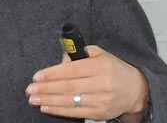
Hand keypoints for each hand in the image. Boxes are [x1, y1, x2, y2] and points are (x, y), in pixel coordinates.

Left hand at [25, 46, 148, 121]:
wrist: (135, 89)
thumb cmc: (113, 68)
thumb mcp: (99, 54)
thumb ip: (78, 55)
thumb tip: (59, 62)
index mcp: (100, 66)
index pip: (72, 70)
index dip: (52, 74)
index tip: (37, 76)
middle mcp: (101, 83)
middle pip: (68, 87)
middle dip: (46, 88)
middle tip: (30, 89)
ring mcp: (100, 100)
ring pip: (70, 101)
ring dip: (49, 100)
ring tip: (34, 98)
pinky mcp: (100, 113)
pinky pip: (75, 112)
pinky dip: (59, 110)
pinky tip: (46, 107)